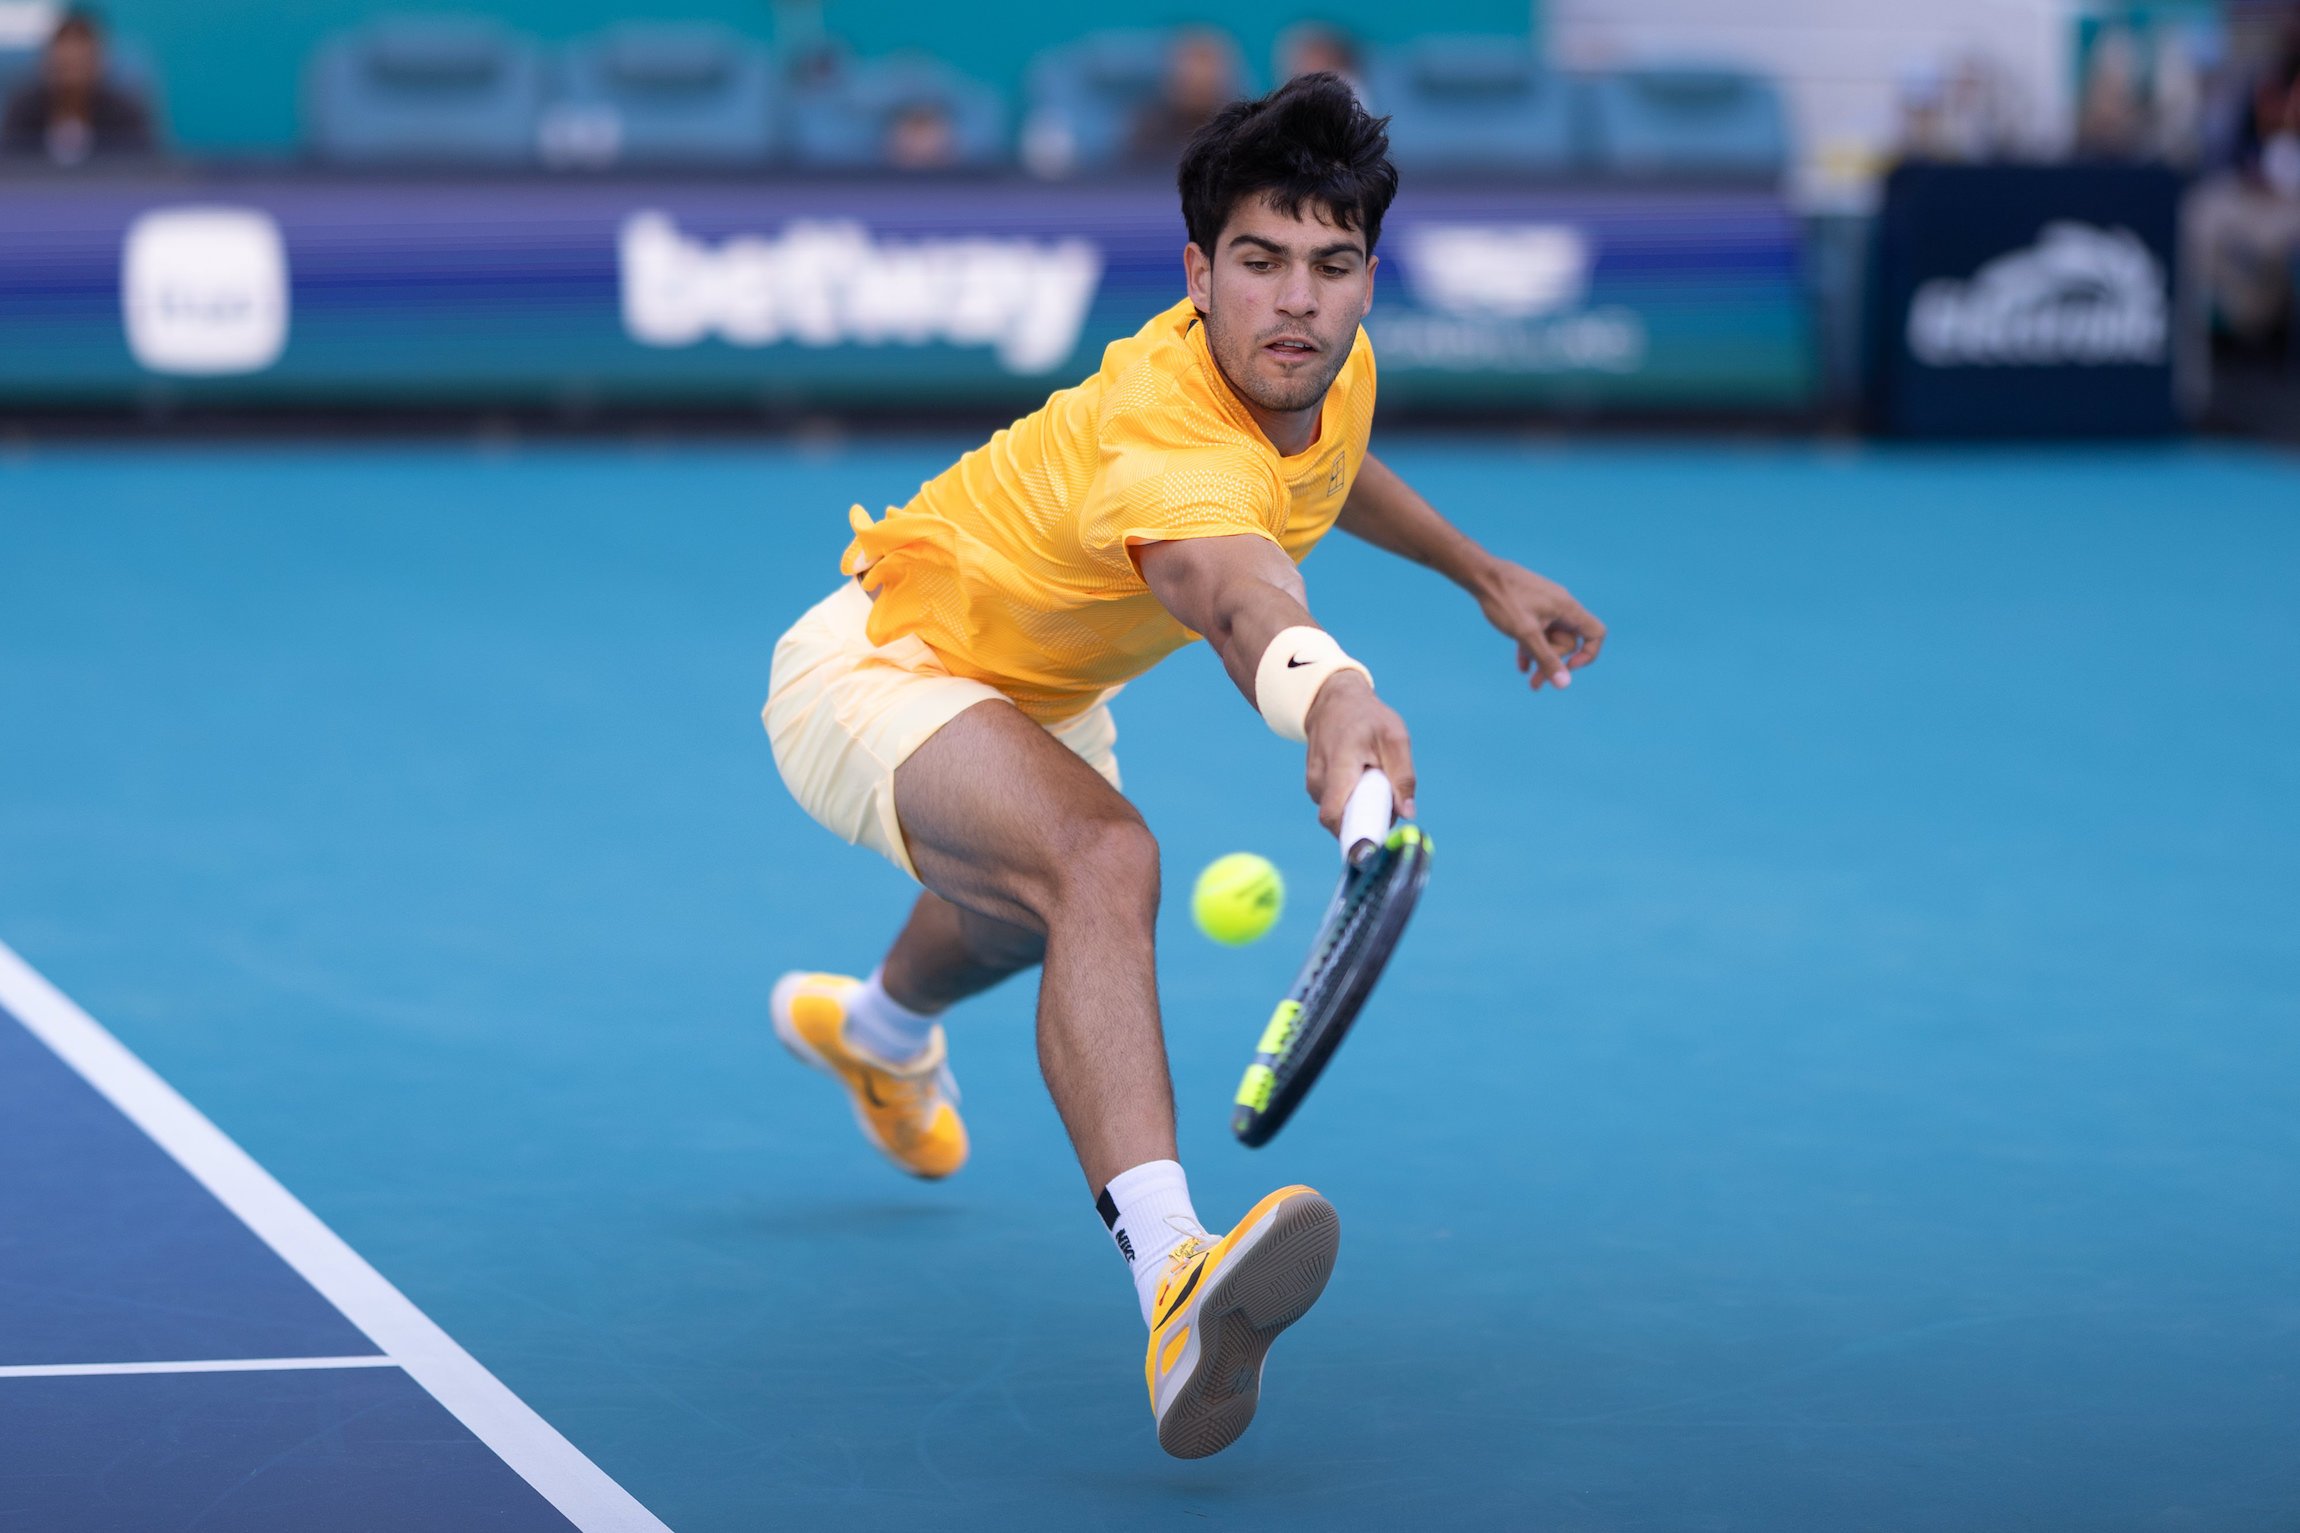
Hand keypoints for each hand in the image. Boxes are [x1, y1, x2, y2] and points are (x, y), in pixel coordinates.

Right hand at [1303, 671, 1414, 830]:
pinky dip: (1352, 801)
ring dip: (1359, 810)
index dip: (1352, 835)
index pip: (1333, 815)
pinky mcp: (1314, 785)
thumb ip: (1403, 776)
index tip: (1374, 843)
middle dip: (1364, 822)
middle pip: (1338, 820)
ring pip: (1338, 813)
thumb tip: (1408, 814)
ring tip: (1374, 783)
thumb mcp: (1395, 738)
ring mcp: (1313, 782)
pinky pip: (1335, 805)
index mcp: (1340, 766)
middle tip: (1386, 804)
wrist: (1334, 700)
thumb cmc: (1368, 718)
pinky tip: (1362, 782)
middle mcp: (1319, 779)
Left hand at [1475, 559, 1605, 690]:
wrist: (1481, 574)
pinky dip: (1531, 648)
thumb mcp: (1525, 633)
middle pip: (1568, 642)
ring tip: (1525, 673)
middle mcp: (1561, 607)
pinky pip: (1538, 633)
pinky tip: (1521, 665)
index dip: (1588, 654)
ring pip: (1551, 639)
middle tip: (1534, 680)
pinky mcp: (1532, 608)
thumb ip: (1546, 658)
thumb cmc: (1503, 599)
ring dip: (1540, 656)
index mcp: (1567, 608)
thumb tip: (1564, 684)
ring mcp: (1547, 607)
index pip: (1595, 633)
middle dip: (1552, 661)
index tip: (1569, 667)